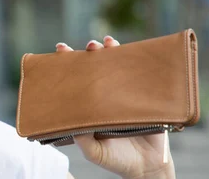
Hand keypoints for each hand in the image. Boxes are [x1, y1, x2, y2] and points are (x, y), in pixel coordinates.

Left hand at [55, 37, 175, 178]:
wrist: (148, 165)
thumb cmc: (117, 160)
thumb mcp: (95, 152)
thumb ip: (83, 140)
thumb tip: (72, 123)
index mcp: (86, 107)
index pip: (73, 82)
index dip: (65, 67)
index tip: (60, 50)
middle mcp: (102, 97)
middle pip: (91, 69)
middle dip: (86, 53)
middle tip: (82, 46)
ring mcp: (121, 94)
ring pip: (112, 67)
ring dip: (108, 51)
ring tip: (103, 43)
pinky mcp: (141, 95)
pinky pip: (136, 74)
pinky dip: (132, 59)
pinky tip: (125, 49)